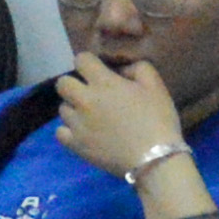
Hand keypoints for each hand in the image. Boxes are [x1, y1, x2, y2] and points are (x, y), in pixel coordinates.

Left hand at [50, 56, 188, 192]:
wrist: (154, 158)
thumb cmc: (158, 119)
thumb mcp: (156, 86)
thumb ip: (137, 68)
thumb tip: (121, 70)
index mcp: (103, 82)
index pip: (81, 59)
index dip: (88, 62)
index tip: (97, 70)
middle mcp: (84, 100)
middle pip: (63, 83)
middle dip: (74, 84)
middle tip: (90, 93)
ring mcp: (77, 124)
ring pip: (62, 108)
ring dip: (74, 108)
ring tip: (90, 116)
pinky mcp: (76, 145)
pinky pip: (60, 132)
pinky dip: (69, 130)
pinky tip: (83, 132)